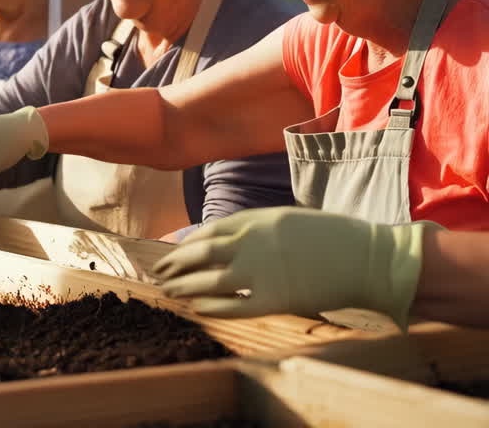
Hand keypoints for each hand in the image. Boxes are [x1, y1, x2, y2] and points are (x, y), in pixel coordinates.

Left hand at [152, 207, 437, 327]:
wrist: (368, 257)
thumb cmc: (332, 237)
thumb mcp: (288, 219)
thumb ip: (256, 228)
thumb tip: (227, 240)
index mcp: (256, 220)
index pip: (207, 232)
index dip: (186, 245)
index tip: (174, 253)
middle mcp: (251, 242)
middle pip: (199, 254)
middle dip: (175, 265)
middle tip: (160, 274)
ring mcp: (261, 271)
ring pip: (207, 280)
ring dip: (184, 287)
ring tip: (170, 293)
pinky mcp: (275, 298)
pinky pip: (232, 305)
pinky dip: (210, 307)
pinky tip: (197, 309)